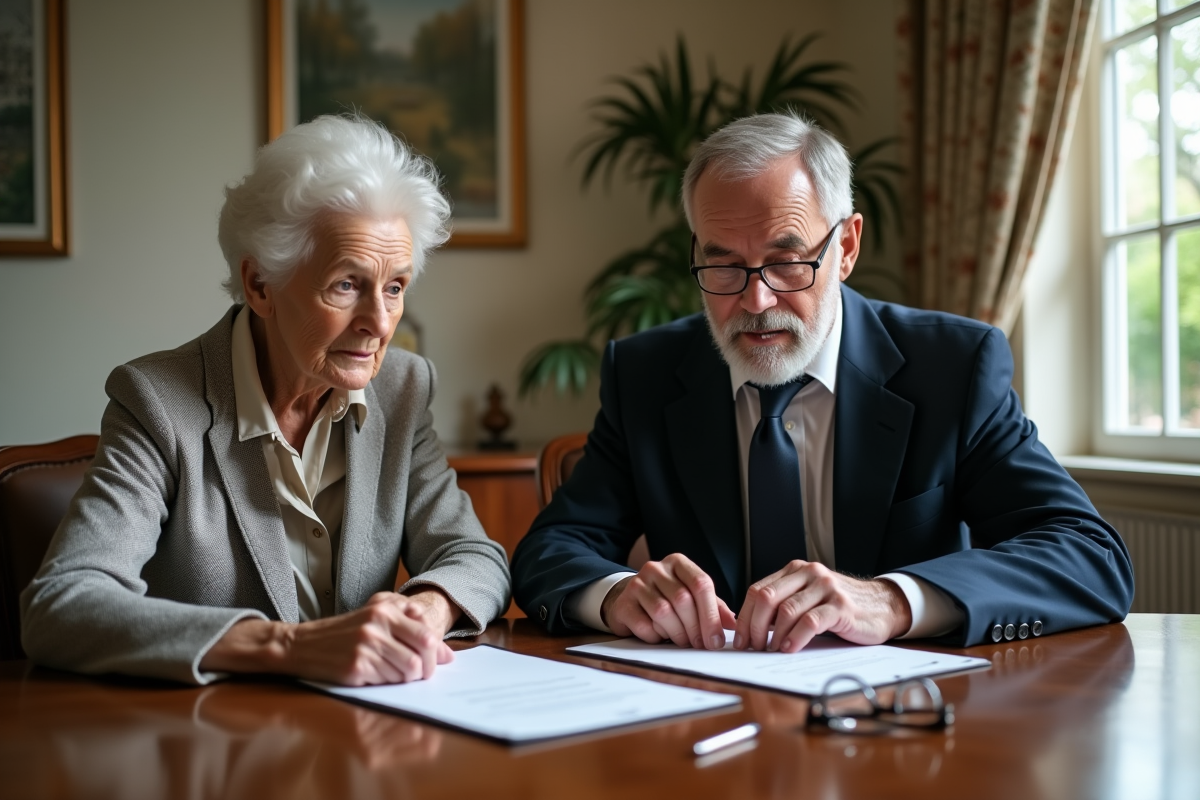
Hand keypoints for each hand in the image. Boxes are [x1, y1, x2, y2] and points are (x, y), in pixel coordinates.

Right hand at [201, 589, 458, 684]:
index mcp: (385, 609)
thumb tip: (447, 654)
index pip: (427, 636)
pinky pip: (387, 682)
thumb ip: (412, 625)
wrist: (301, 645)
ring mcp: (365, 647)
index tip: (434, 663)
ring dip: (404, 678)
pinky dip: (386, 683)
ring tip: (390, 673)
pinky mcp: (355, 667)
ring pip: (407, 672)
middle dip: (426, 670)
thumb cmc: (344, 632)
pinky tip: (373, 676)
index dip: (436, 655)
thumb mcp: (376, 615)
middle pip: (422, 655)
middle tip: (418, 674)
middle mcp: (376, 625)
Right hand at [601, 553, 736, 649]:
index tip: (716, 638)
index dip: (711, 614)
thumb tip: (733, 624)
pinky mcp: (624, 603)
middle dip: (696, 627)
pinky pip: (644, 625)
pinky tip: (659, 635)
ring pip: (663, 612)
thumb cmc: (665, 598)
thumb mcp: (692, 597)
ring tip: (682, 640)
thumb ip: (713, 607)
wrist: (628, 599)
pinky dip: (656, 636)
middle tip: (700, 644)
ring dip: (677, 633)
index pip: (700, 583)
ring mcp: (637, 584)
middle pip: (683, 599)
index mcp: (678, 563)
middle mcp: (656, 569)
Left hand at [732, 561, 911, 652]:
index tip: (739, 639)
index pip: (758, 590)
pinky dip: (796, 637)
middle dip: (754, 626)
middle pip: (767, 598)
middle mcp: (809, 574)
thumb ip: (784, 605)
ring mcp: (826, 588)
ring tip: (770, 651)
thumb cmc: (841, 607)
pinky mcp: (840, 606)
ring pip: (786, 610)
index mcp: (796, 571)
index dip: (745, 616)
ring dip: (773, 635)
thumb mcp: (809, 598)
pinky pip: (810, 621)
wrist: (883, 606)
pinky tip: (790, 649)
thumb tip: (751, 629)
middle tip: (751, 647)